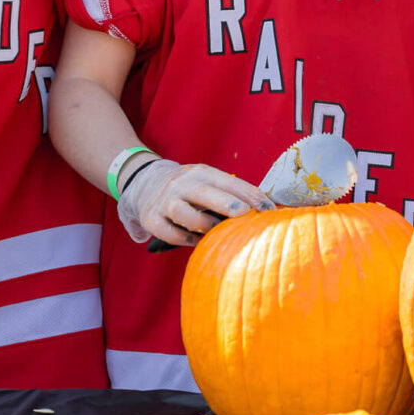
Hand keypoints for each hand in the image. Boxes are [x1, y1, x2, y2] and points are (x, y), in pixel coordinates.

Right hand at [117, 158, 271, 245]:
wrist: (145, 184)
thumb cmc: (190, 188)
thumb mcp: (207, 181)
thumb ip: (230, 192)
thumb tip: (266, 210)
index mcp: (201, 172)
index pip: (228, 181)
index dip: (249, 194)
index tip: (268, 208)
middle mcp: (181, 184)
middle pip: (204, 193)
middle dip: (226, 202)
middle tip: (244, 213)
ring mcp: (164, 202)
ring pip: (186, 215)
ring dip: (205, 225)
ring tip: (218, 231)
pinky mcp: (152, 220)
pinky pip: (170, 233)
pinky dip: (186, 239)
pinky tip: (198, 241)